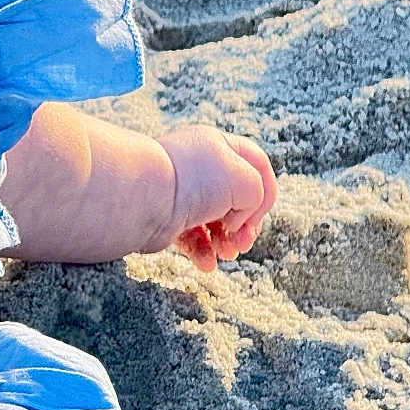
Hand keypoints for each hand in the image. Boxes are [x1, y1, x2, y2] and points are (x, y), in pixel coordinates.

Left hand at [157, 124, 276, 271]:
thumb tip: (237, 217)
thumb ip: (257, 194)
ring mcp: (184, 193)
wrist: (144, 198)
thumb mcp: (245, 180)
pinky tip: (207, 263)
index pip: (256, 165)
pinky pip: (192, 236)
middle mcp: (201, 167)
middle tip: (243, 241)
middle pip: (237, 198)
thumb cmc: (193, 181)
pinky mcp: (168, 217)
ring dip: (227, 241)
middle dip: (245, 224)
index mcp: (219, 146)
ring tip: (227, 253)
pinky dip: (203, 251)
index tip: (258, 213)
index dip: (266, 192)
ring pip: (216, 220)